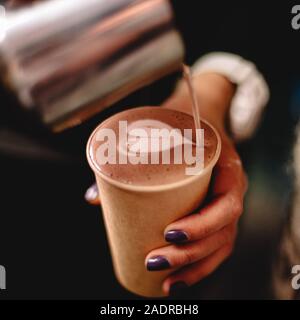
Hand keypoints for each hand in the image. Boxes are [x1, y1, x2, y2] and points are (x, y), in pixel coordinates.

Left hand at [85, 72, 247, 295]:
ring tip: (167, 282)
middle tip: (154, 261)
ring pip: (220, 245)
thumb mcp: (163, 129)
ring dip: (194, 267)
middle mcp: (232, 190)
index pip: (226, 203)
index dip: (202, 224)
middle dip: (189, 254)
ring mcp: (227, 204)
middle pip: (222, 232)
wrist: (202, 113)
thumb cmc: (183, 121)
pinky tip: (179, 279)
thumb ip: (133, 156)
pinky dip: (200, 266)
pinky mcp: (218, 214)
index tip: (169, 232)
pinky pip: (217, 246)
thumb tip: (94, 197)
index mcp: (228, 168)